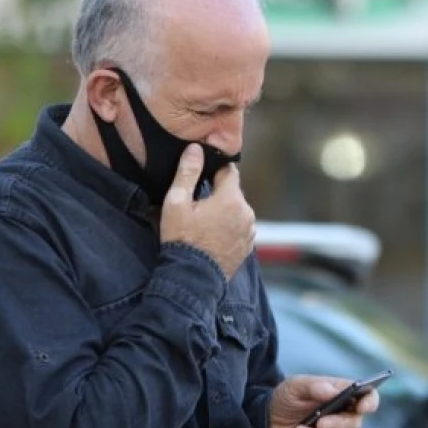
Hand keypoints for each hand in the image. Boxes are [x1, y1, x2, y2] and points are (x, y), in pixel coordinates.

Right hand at [160, 144, 254, 278]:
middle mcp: (247, 212)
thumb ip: (187, 173)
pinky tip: (212, 236)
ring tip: (204, 224)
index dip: (214, 170)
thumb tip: (196, 148)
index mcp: (231, 198)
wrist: (192, 279)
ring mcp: (250, 231)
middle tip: (197, 205)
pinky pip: (239, 228)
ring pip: (237, 211)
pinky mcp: (248, 246)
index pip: (229, 171)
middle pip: (233, 192)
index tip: (202, 176)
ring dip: (224, 212)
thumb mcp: (177, 203)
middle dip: (218, 194)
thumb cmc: (182, 239)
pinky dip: (229, 228)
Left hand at [269, 375, 380, 427]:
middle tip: (321, 423)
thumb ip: (314, 386)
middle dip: (338, 424)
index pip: (368, 397)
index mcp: (344, 394)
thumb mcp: (296, 385)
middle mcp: (344, 416)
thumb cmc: (289, 397)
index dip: (370, 402)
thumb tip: (332, 391)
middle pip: (354, 423)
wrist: (268, 417)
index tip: (363, 406)